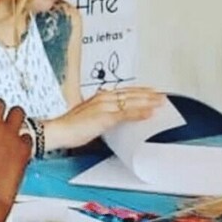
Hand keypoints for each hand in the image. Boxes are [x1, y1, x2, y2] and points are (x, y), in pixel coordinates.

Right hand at [47, 87, 165, 149]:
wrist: (58, 131)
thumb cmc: (71, 127)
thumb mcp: (91, 117)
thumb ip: (104, 114)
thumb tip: (116, 118)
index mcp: (100, 96)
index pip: (125, 91)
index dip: (140, 91)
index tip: (151, 91)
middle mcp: (104, 98)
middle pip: (131, 94)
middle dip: (148, 94)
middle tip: (162, 95)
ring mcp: (105, 107)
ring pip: (131, 101)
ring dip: (148, 101)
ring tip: (160, 102)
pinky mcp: (105, 117)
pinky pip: (126, 114)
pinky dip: (138, 113)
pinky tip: (148, 114)